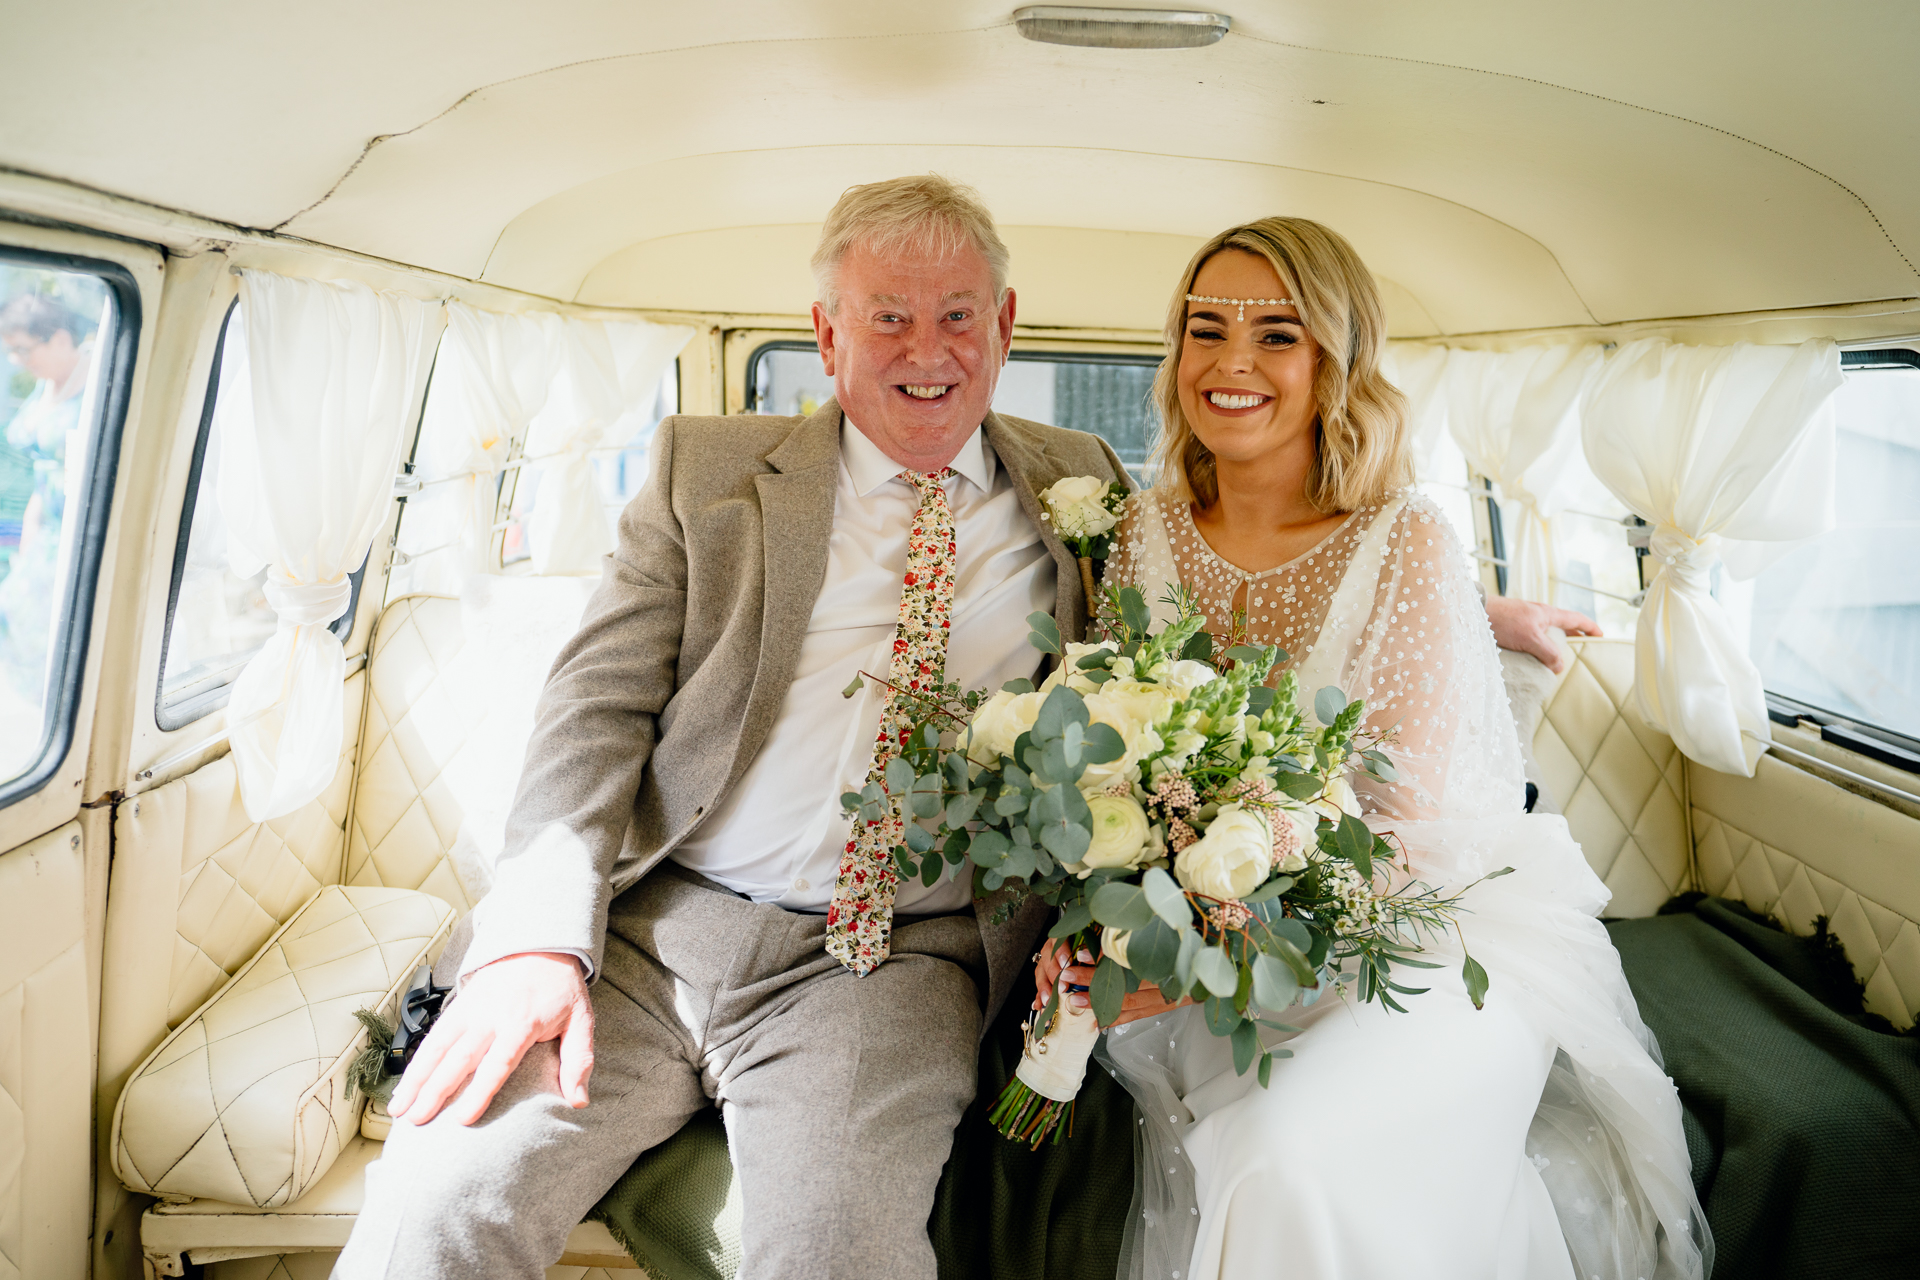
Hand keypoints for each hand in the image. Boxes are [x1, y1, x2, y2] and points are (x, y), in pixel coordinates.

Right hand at [387, 951, 593, 1126]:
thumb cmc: (560, 988)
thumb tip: (578, 1101)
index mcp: (522, 1022)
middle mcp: (490, 1016)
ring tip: (399, 1109)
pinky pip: (433, 1037)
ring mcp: (470, 1010)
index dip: (481, 1091)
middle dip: (436, 1090)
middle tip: (417, 1120)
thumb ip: (579, 1060)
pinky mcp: (458, 1006)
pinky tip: (404, 1085)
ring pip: (438, 1048)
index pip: (499, 1062)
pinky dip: (416, 1062)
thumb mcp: (581, 1019)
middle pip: (459, 1058)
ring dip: (416, 1079)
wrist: (539, 945)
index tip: (464, 1118)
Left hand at [1031, 939, 1192, 1027]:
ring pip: (1130, 1004)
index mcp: (1171, 961)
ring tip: (1076, 1000)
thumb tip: (1109, 923)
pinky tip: (1098, 1021)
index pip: (1130, 962)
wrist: (1220, 961)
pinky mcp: (1166, 1005)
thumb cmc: (1197, 942)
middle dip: (1093, 983)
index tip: (1081, 953)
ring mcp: (1168, 997)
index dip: (1103, 960)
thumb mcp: (1175, 930)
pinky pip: (1139, 1015)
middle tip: (1068, 978)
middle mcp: (1169, 982)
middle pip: (1125, 986)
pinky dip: (1118, 1018)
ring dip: (1100, 1003)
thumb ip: (1141, 930)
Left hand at [1484, 596, 1600, 673]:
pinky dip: (1537, 649)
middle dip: (1572, 639)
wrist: (1474, 612)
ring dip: (1553, 647)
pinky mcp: (1512, 628)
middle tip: (1579, 654)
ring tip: (1555, 663)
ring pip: (1546, 635)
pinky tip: (1533, 661)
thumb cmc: (1503, 620)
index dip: (1591, 627)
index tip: (1601, 637)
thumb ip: (1548, 652)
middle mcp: (1538, 615)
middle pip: (1562, 627)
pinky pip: (1531, 640)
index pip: (1577, 619)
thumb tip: (1559, 667)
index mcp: (1548, 613)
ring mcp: (1525, 621)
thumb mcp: (1531, 638)